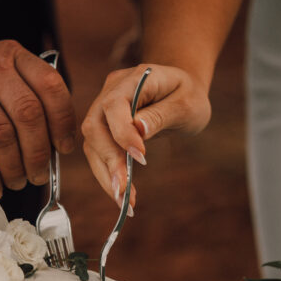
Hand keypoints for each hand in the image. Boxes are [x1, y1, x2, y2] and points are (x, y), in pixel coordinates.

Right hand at [0, 41, 75, 198]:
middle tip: (39, 175)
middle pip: (27, 114)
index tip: (64, 147)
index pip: (50, 85)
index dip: (63, 121)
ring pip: (0, 134)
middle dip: (38, 153)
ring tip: (16, 182)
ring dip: (13, 167)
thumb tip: (54, 148)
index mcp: (11, 54)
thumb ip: (23, 98)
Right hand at [81, 64, 210, 210]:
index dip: (122, 132)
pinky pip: (99, 153)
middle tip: (124, 191)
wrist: (181, 92)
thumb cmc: (188, 95)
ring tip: (124, 202)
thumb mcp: (187, 104)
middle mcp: (111, 91)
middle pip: (95, 127)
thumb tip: (138, 130)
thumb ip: (162, 114)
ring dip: (106, 175)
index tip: (140, 157)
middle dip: (109, 162)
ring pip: (93, 145)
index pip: (115, 105)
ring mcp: (104, 109)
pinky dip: (108, 175)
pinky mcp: (104, 127)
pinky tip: (122, 195)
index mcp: (134, 78)